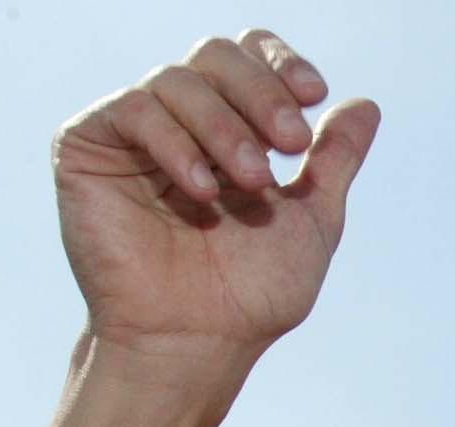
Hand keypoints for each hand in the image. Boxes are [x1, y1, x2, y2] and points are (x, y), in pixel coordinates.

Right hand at [53, 31, 379, 373]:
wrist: (196, 343)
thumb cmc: (249, 296)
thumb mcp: (312, 221)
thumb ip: (335, 161)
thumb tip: (366, 105)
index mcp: (230, 131)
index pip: (248, 59)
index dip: (279, 63)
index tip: (314, 94)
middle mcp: (180, 124)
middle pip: (216, 55)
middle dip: (261, 93)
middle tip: (290, 143)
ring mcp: (133, 134)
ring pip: (178, 80)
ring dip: (225, 127)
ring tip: (252, 182)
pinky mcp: (88, 147)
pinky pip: (133, 109)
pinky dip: (175, 143)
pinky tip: (202, 190)